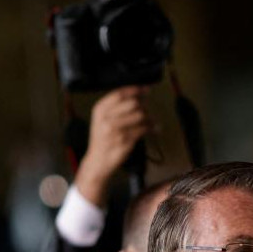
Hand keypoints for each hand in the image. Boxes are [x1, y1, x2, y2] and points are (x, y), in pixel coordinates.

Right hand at [75, 85, 150, 205]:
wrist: (97, 162)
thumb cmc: (102, 140)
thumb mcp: (101, 119)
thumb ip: (115, 107)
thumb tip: (138, 95)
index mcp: (100, 109)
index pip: (120, 93)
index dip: (136, 90)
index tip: (146, 90)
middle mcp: (106, 118)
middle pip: (133, 103)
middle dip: (143, 106)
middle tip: (147, 111)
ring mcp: (115, 129)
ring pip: (140, 115)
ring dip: (149, 118)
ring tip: (152, 121)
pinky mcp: (125, 140)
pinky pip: (143, 129)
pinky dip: (152, 128)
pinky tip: (155, 129)